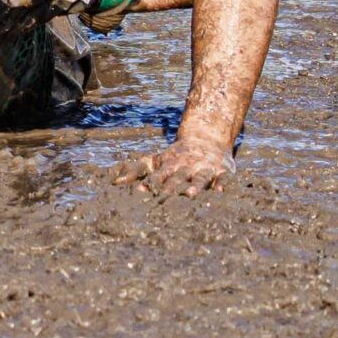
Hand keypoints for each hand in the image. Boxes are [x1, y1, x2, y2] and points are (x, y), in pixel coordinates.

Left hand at [110, 137, 231, 197]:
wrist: (206, 138)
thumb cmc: (176, 156)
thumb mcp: (155, 160)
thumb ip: (135, 170)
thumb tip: (115, 182)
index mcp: (169, 165)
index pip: (158, 175)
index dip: (150, 183)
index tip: (140, 193)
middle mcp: (186, 167)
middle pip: (177, 177)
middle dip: (170, 187)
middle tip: (161, 198)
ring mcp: (204, 168)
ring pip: (199, 178)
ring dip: (195, 185)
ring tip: (189, 194)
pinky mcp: (222, 171)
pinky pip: (223, 178)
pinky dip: (222, 184)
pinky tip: (221, 191)